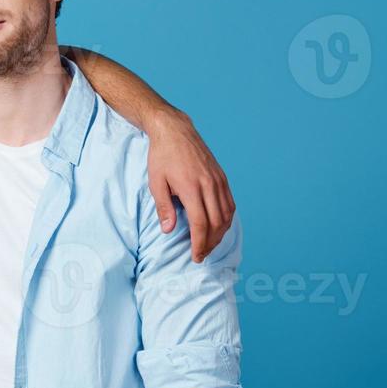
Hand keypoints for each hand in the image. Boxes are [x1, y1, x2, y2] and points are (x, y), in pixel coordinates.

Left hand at [146, 108, 233, 262]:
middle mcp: (209, 185)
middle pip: (217, 223)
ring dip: (220, 234)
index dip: (199, 243)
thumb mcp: (156, 183)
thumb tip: (168, 230)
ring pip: (226, 214)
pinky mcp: (222, 177)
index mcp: (191, 188)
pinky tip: (219, 227)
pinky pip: (230, 203)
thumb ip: (164, 208)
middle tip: (201, 255)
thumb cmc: (162, 157)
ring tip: (209, 244)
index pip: (201, 224)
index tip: (196, 256)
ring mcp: (218, 180)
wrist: (175, 131)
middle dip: (210, 243)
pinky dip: (227, 219)